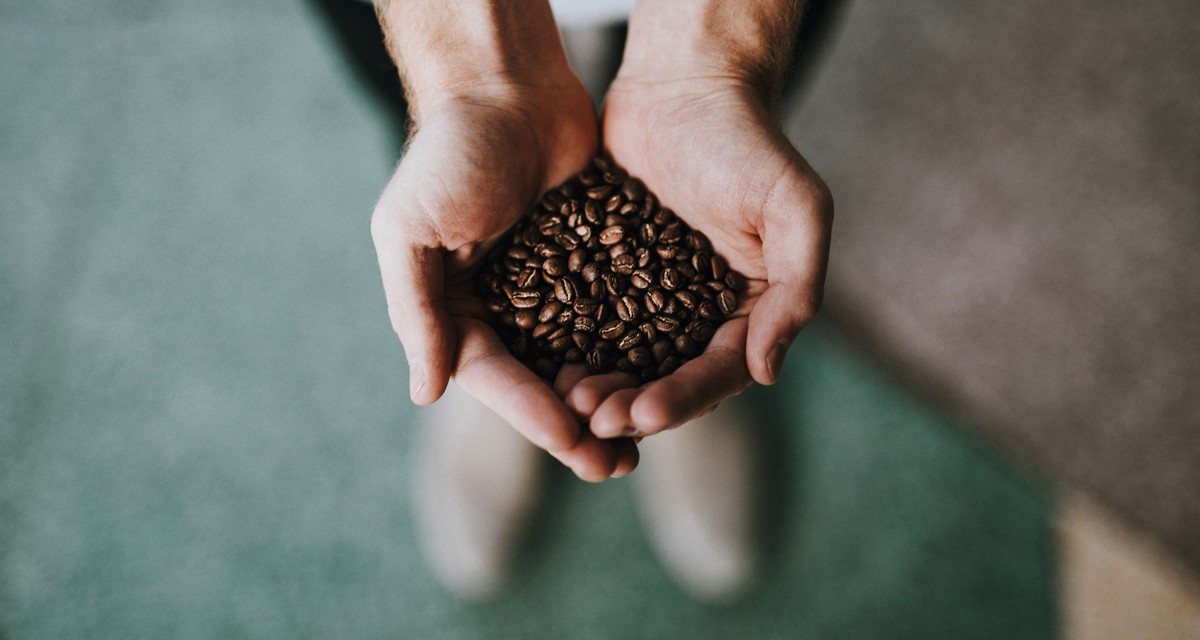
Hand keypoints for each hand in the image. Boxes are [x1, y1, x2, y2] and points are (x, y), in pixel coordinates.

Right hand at [370, 79, 637, 480]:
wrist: (507, 85)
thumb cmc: (450, 153)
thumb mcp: (412, 231)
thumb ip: (416, 312)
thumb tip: (425, 393)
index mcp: (455, 309)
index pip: (497, 378)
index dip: (535, 415)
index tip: (576, 445)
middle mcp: (501, 308)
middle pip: (542, 382)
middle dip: (578, 427)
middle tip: (617, 466)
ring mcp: (549, 288)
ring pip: (582, 360)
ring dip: (610, 400)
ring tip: (644, 438)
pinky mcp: (591, 262)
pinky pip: (613, 317)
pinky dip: (633, 350)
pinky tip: (663, 377)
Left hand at [570, 73, 832, 438]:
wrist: (684, 86)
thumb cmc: (748, 141)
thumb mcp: (795, 208)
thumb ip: (796, 290)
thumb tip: (766, 372)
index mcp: (748, 309)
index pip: (718, 371)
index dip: (682, 399)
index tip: (643, 414)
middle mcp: (700, 313)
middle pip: (666, 378)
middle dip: (633, 406)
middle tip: (593, 418)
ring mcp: (651, 296)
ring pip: (623, 360)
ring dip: (599, 387)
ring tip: (567, 399)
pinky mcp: (607, 273)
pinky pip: (586, 320)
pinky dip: (570, 346)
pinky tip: (544, 362)